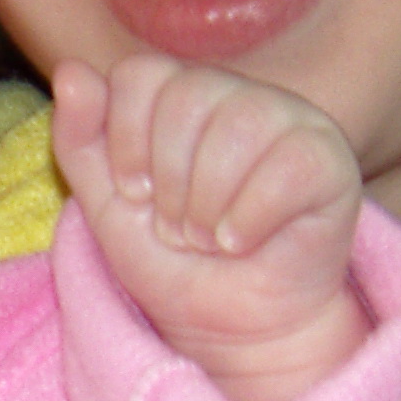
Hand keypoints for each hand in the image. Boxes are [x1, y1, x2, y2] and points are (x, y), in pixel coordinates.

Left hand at [50, 54, 371, 400]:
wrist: (231, 330)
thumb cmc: (175, 263)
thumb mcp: (108, 205)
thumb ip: (81, 139)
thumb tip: (70, 70)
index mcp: (185, 94)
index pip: (142, 73)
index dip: (126, 139)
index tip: (135, 194)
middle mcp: (241, 95)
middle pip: (187, 97)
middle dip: (168, 183)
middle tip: (179, 230)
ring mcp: (292, 121)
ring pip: (239, 125)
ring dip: (206, 205)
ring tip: (210, 240)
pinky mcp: (331, 161)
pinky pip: (288, 164)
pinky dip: (251, 217)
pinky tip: (244, 244)